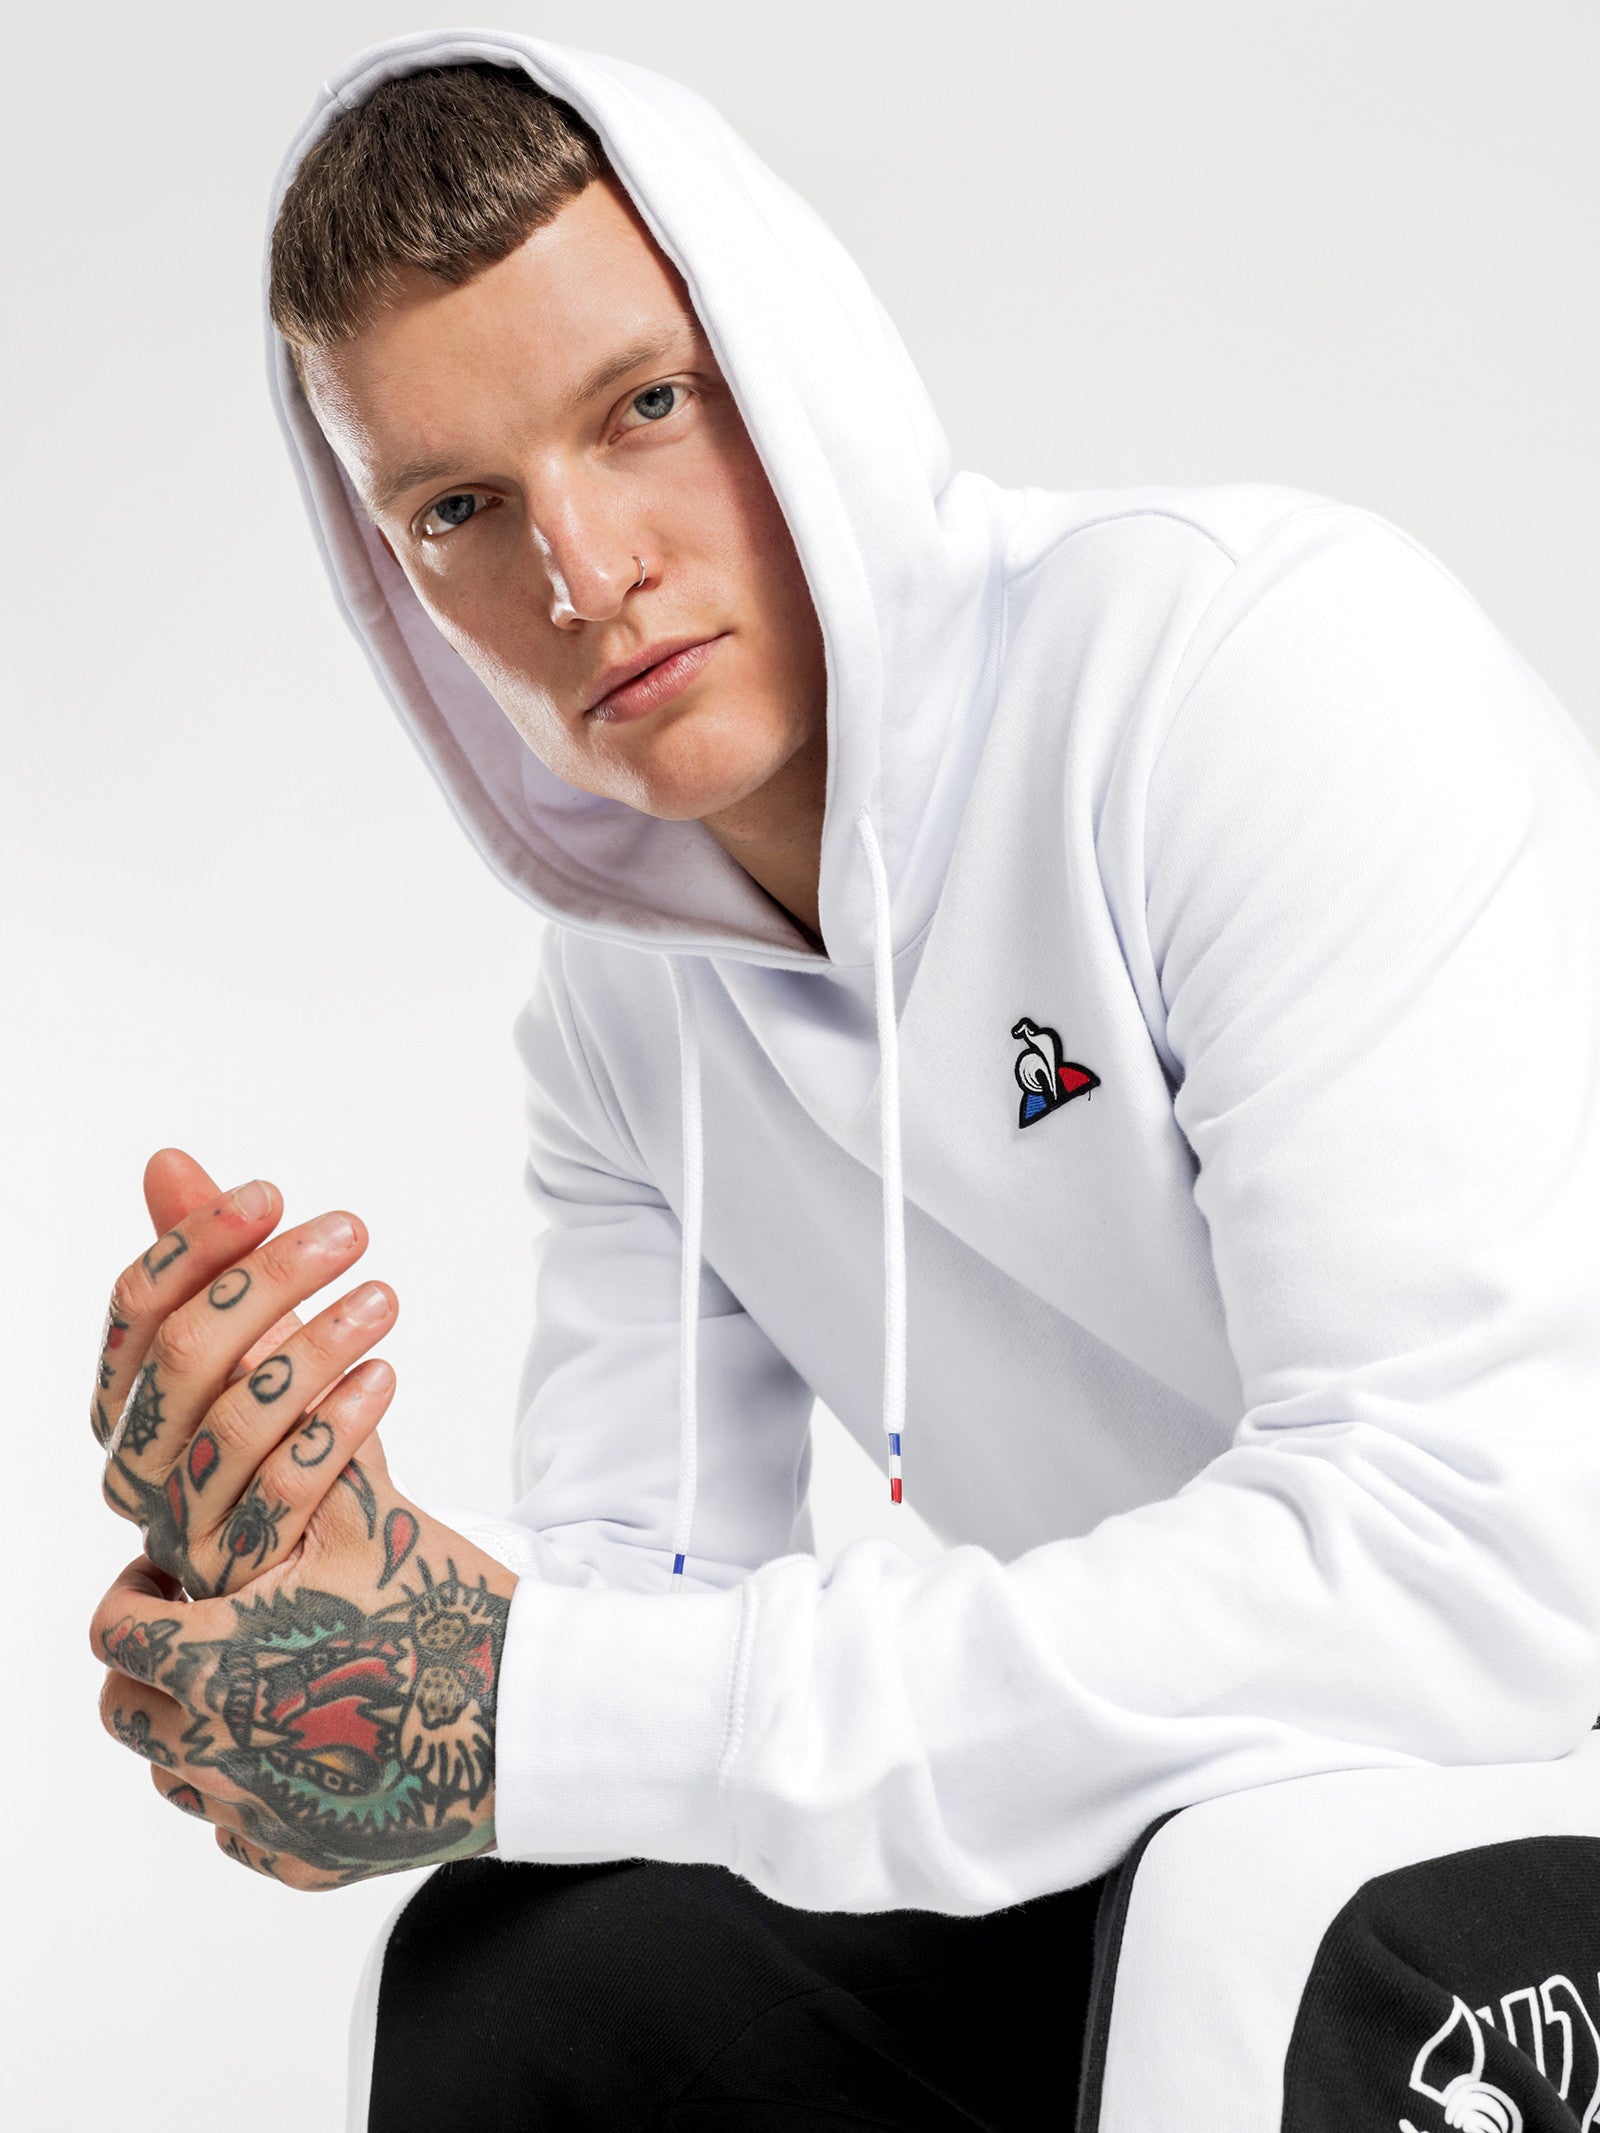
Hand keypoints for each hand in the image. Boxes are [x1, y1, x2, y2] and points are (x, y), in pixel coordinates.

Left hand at [92, 1476, 516, 1887]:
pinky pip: (240, 1832)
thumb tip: (273, 1371)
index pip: (117, 1633)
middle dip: (151, 1664)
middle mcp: (224, 1752)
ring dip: (192, 1727)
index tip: (167, 1579)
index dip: (132, 1594)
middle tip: (202, 1627)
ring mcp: (262, 1816)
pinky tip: (303, 1746)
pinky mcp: (305, 1859)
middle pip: (127, 1712)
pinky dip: (253, 1790)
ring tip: (255, 1682)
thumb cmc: (448, 1612)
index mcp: (223, 1662)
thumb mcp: (373, 1519)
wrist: (533, 1719)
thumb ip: (306, 1452)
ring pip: (175, 1776)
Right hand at [93, 1149, 397, 1597]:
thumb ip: (210, 1261)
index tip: (272, 1195)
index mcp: (122, 1404)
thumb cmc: (281, 1432)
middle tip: (352, 1232)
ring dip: (319, 1344)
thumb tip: (166, 1160)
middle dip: (270, 1279)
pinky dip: (340, 1423)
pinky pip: (287, 1488)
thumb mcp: (253, 1342)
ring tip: (384, 1299)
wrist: (327, 1554)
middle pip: (187, 1351)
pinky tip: (385, 1376)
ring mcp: (183, 1523)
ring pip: (237, 1419)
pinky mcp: (245, 1568)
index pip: (137, 1306)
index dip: (198, 1242)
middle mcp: (136, 1464)